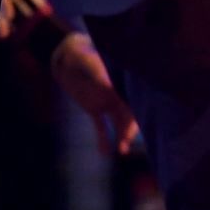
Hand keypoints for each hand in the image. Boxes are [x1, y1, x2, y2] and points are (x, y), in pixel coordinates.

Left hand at [51, 32, 139, 155]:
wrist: (66, 58)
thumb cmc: (81, 57)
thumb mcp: (90, 66)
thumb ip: (101, 76)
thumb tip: (111, 87)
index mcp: (122, 83)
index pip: (136, 100)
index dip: (141, 113)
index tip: (143, 125)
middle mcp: (118, 93)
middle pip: (130, 115)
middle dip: (130, 130)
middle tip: (125, 144)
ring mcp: (107, 102)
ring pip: (119, 123)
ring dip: (121, 136)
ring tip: (121, 150)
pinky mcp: (95, 108)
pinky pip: (101, 126)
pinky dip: (103, 139)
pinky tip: (104, 153)